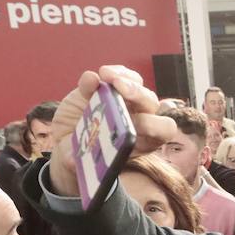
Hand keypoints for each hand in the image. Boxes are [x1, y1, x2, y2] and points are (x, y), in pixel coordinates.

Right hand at [46, 66, 177, 196]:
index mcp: (142, 140)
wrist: (70, 143)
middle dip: (138, 94)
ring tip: (105, 76)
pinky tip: (94, 78)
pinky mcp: (107, 87)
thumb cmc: (83, 156)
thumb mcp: (79, 162)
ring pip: (137, 83)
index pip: (164, 130)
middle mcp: (139, 117)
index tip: (137, 124)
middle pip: (150, 102)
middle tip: (119, 88)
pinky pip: (118, 74)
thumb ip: (78, 160)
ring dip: (124, 78)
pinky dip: (108, 73)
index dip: (155, 126)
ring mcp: (124, 100)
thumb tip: (72, 159)